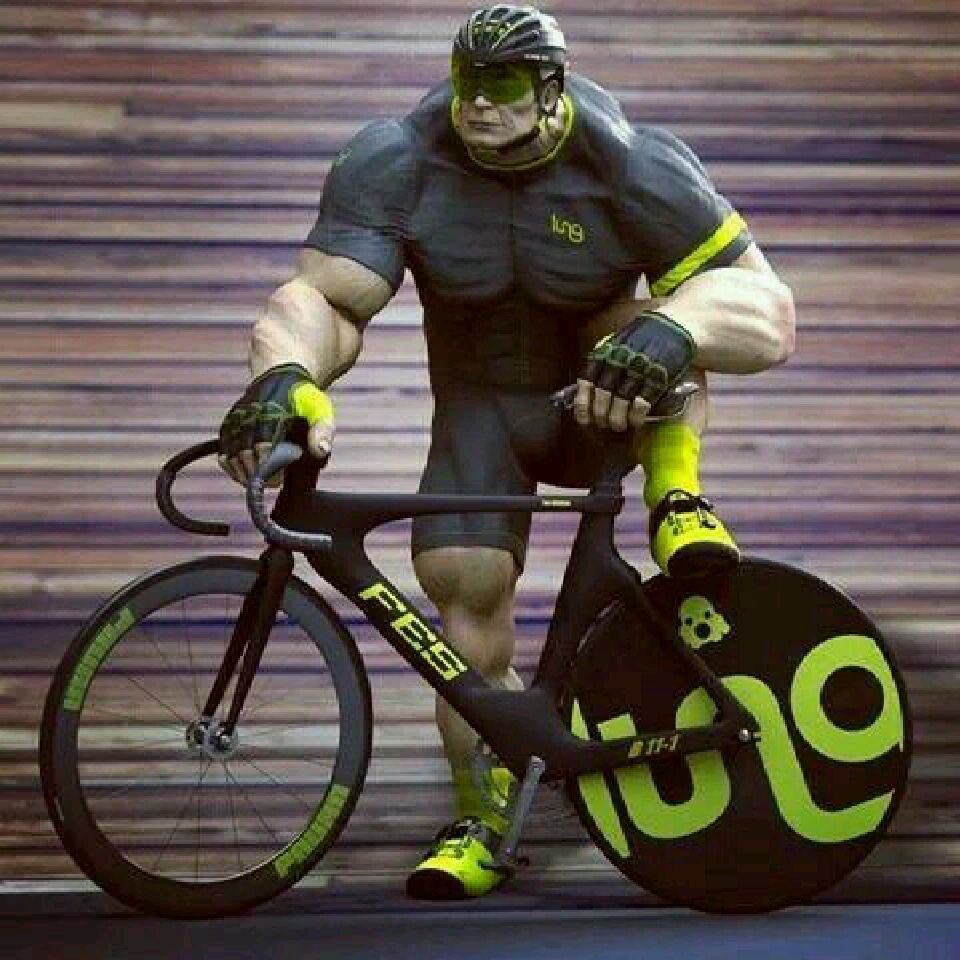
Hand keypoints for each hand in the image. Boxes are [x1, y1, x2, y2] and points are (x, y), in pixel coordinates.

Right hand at [218, 363, 334, 486]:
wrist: (281, 376)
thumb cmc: (303, 397)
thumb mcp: (320, 409)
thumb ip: (323, 430)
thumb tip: (320, 451)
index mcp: (272, 412)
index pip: (263, 445)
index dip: (268, 466)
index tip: (279, 479)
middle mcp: (249, 415)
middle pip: (244, 453)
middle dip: (256, 473)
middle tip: (272, 483)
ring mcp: (237, 420)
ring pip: (231, 453)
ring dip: (241, 473)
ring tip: (257, 483)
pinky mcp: (230, 424)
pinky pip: (223, 447)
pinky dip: (229, 465)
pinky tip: (241, 475)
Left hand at [574, 311, 695, 430]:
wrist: (678, 324)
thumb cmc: (644, 337)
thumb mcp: (619, 342)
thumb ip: (603, 361)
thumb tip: (585, 388)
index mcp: (606, 352)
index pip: (587, 381)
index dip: (583, 403)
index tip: (583, 418)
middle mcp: (620, 360)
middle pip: (603, 395)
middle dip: (601, 415)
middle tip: (603, 424)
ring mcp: (639, 369)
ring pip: (620, 402)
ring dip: (617, 419)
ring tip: (619, 426)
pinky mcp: (658, 378)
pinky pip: (642, 403)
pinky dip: (636, 416)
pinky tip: (636, 421)